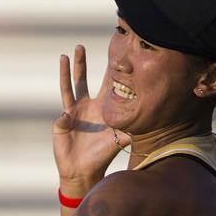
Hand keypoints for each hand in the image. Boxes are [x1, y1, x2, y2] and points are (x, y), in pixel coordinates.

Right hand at [53, 45, 130, 196]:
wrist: (83, 170)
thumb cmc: (103, 155)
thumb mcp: (121, 140)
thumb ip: (132, 129)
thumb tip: (152, 120)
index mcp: (104, 108)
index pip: (109, 85)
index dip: (113, 71)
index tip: (118, 53)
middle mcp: (90, 105)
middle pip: (88, 78)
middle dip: (86, 62)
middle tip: (83, 45)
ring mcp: (75, 111)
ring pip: (73, 85)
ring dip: (71, 70)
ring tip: (69, 53)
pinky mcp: (63, 120)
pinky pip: (64, 104)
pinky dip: (65, 100)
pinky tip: (64, 90)